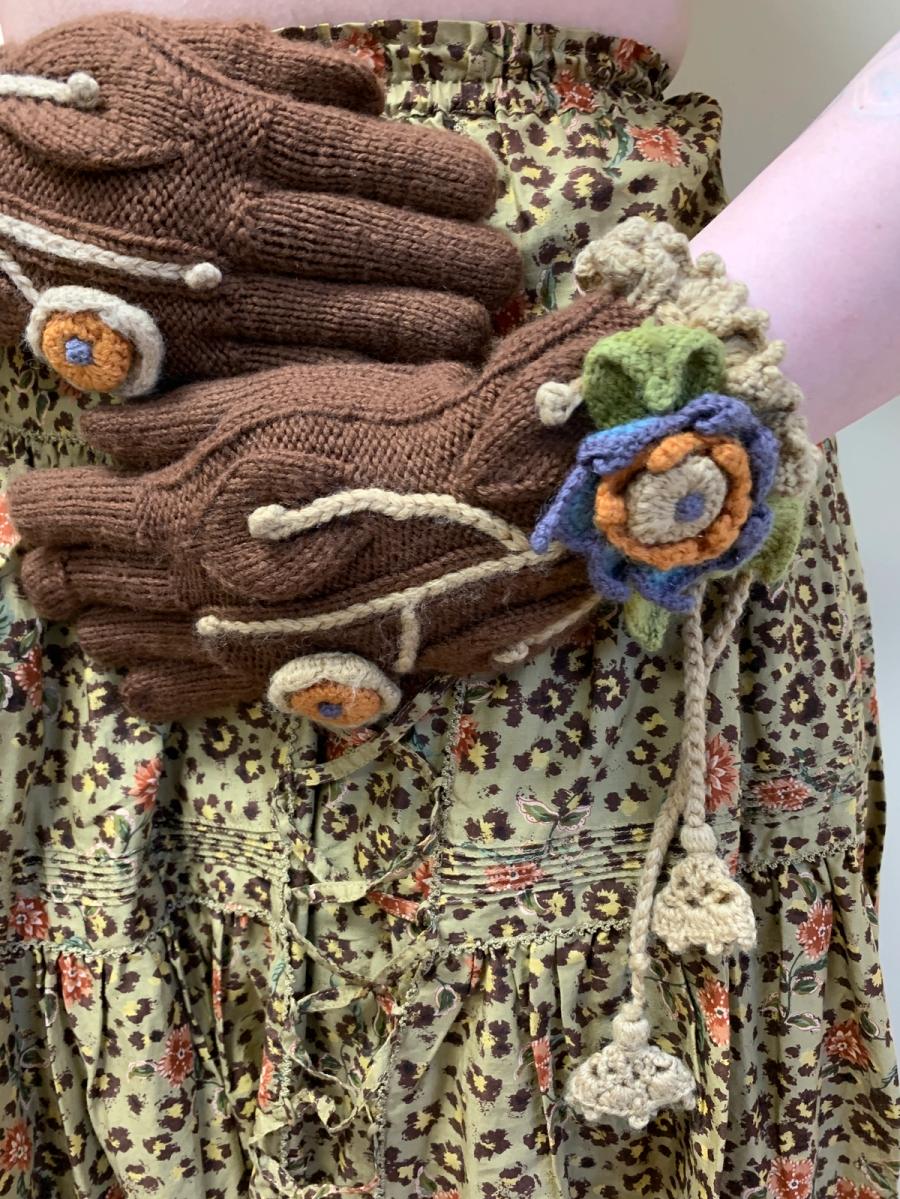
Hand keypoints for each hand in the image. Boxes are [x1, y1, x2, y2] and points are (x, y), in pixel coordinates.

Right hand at [0, 14, 520, 393]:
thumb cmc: (68, 113)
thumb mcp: (164, 47)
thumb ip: (278, 64)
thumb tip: (375, 88)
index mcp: (243, 134)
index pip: (382, 159)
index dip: (453, 179)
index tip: (487, 191)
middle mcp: (243, 221)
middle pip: (388, 249)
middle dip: (468, 263)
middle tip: (506, 274)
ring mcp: (220, 301)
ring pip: (359, 325)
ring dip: (439, 331)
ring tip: (482, 332)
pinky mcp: (193, 364)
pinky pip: (297, 380)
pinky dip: (363, 383)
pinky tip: (414, 385)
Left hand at [8, 289, 641, 721]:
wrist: (488, 508)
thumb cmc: (385, 437)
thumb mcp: (270, 404)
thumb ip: (169, 423)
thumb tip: (92, 432)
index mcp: (172, 511)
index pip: (60, 515)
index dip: (38, 503)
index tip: (36, 495)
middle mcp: (185, 590)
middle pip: (74, 587)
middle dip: (48, 567)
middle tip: (42, 553)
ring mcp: (229, 643)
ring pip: (117, 646)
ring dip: (90, 621)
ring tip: (85, 604)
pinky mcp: (277, 676)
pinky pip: (182, 700)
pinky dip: (145, 686)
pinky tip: (133, 678)